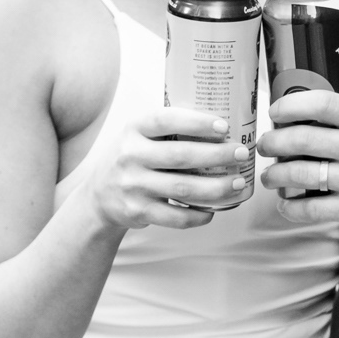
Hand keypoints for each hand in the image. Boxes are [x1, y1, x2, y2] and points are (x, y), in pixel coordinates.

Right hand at [87, 107, 249, 230]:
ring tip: (238, 182)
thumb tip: (221, 124)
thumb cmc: (131, 158)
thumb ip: (168, 128)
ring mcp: (133, 186)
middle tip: (241, 153)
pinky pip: (175, 217)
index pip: (165, 120)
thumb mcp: (138, 135)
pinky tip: (214, 209)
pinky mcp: (138, 212)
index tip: (223, 126)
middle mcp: (130, 156)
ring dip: (216, 187)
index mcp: (134, 129)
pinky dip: (198, 215)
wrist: (98, 197)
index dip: (196, 123)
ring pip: (183, 189)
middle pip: (181, 156)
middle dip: (217, 155)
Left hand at [256, 93, 338, 242]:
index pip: (323, 103)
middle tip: (265, 145)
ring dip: (275, 175)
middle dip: (273, 142)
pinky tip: (285, 203)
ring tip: (270, 175)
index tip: (276, 111)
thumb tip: (320, 86)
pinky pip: (312, 209)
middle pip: (303, 139)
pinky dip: (291, 207)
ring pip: (301, 174)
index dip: (290, 105)